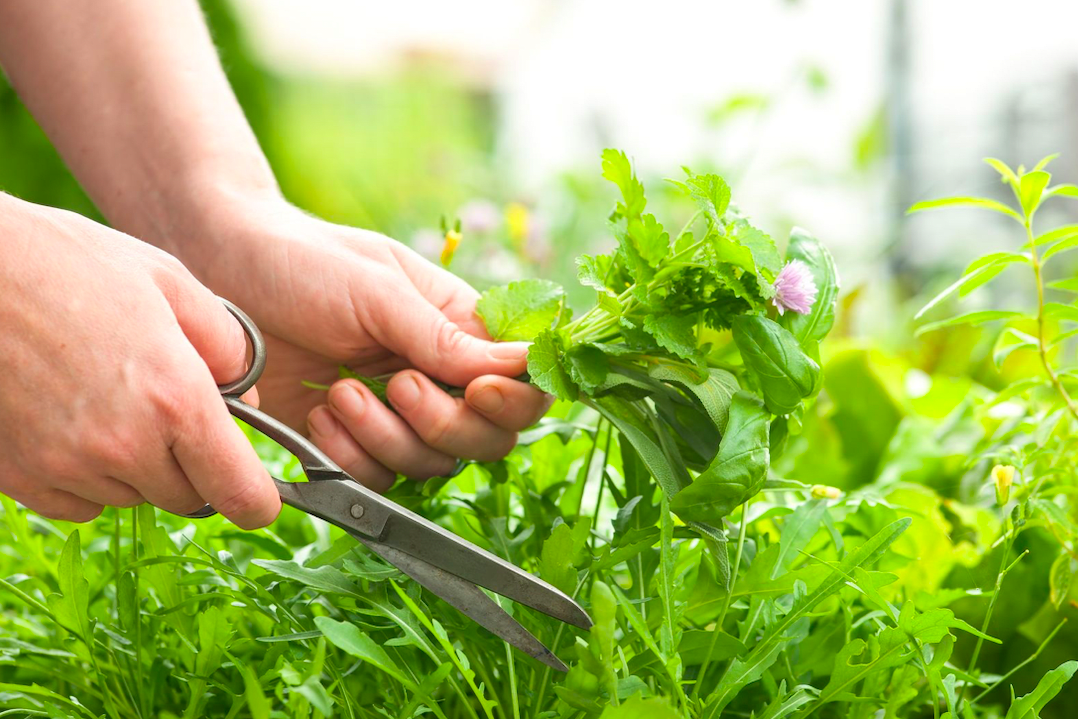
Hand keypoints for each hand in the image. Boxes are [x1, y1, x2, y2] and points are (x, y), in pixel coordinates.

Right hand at [0, 194, 278, 526]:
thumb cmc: (65, 262)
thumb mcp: (168, 281)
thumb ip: (225, 343)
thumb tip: (248, 395)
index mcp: (175, 398)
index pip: (239, 491)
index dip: (258, 500)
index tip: (260, 496)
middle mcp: (124, 444)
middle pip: (189, 499)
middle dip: (197, 468)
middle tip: (177, 417)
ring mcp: (66, 466)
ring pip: (133, 497)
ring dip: (140, 468)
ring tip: (116, 403)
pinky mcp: (19, 477)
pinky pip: (80, 502)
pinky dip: (89, 478)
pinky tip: (77, 424)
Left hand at [182, 199, 551, 490]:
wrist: (217, 274)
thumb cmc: (301, 261)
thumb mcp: (378, 289)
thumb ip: (445, 337)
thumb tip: (519, 364)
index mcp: (458, 328)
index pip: (521, 382)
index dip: (514, 399)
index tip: (479, 390)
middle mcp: (436, 376)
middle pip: (486, 438)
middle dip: (445, 424)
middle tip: (399, 386)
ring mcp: (393, 415)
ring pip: (431, 465)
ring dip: (388, 437)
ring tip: (339, 393)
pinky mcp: (348, 443)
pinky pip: (376, 478)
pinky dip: (349, 457)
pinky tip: (317, 416)